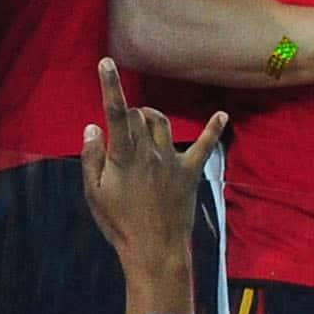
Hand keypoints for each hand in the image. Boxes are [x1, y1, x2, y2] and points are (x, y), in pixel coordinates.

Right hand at [80, 57, 223, 281]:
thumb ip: (91, 157)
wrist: (155, 251)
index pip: (115, 112)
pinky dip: (212, 129)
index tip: (106, 61)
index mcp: (124, 156)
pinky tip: (222, 115)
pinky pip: (204, 146)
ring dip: (151, 116)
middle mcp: (149, 153)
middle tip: (119, 126)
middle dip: (127, 112)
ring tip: (142, 120)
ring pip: (162, 123)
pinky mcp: (189, 173)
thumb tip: (92, 126)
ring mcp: (172, 162)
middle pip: (139, 115)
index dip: (110, 85)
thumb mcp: (94, 194)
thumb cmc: (120, 224)